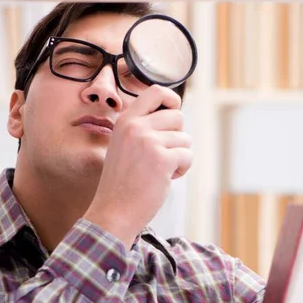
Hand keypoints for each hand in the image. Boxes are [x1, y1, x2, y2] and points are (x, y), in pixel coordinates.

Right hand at [84, 85, 192, 248]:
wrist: (114, 211)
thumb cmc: (122, 183)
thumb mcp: (123, 146)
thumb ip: (142, 129)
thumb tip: (173, 114)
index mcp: (125, 121)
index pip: (155, 92)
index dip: (171, 100)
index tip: (173, 112)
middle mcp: (136, 127)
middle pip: (177, 116)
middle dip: (177, 137)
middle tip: (164, 155)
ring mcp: (149, 142)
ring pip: (185, 138)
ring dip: (179, 156)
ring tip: (161, 170)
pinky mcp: (162, 159)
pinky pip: (188, 155)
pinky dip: (182, 169)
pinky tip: (166, 179)